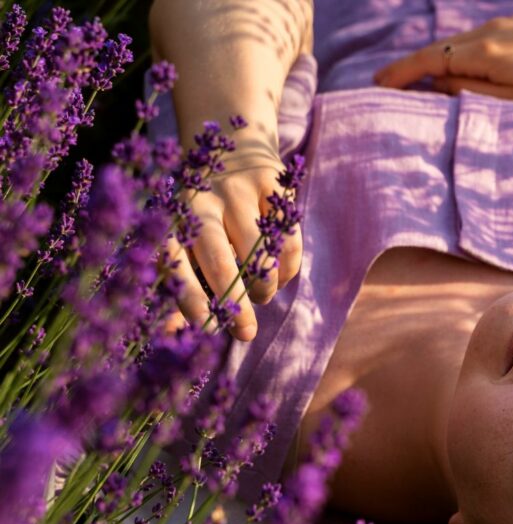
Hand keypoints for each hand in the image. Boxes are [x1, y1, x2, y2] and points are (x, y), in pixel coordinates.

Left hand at [163, 144, 301, 341]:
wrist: (230, 145)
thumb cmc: (201, 209)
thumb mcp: (182, 235)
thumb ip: (179, 281)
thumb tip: (172, 337)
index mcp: (171, 218)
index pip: (175, 264)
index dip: (190, 299)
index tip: (206, 327)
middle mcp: (200, 203)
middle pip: (220, 263)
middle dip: (235, 305)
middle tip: (246, 333)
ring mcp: (237, 190)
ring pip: (260, 254)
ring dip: (264, 287)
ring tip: (263, 295)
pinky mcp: (271, 183)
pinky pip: (288, 239)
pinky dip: (288, 267)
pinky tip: (281, 276)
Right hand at [373, 16, 512, 112]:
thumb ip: (472, 94)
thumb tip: (437, 84)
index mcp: (487, 50)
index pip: (430, 59)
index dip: (400, 73)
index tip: (376, 86)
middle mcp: (494, 30)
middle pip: (441, 49)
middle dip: (413, 68)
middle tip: (390, 89)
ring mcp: (511, 26)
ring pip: (462, 45)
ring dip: (439, 64)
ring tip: (421, 86)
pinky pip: (482, 43)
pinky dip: (463, 58)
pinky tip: (462, 73)